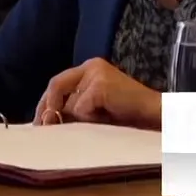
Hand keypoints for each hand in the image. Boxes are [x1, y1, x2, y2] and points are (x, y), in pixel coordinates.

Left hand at [33, 58, 161, 129]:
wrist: (155, 116)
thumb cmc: (127, 116)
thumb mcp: (94, 111)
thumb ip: (73, 110)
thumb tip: (46, 120)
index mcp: (90, 69)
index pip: (57, 82)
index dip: (45, 103)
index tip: (39, 122)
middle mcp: (91, 66)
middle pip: (56, 86)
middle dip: (48, 110)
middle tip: (44, 129)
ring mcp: (97, 73)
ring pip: (68, 102)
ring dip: (77, 119)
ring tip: (96, 122)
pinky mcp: (101, 85)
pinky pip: (81, 108)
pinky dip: (89, 119)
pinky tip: (106, 118)